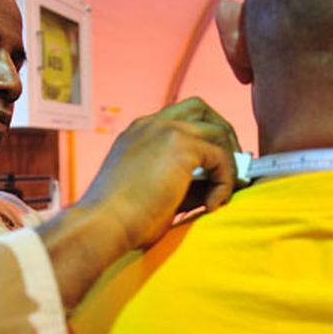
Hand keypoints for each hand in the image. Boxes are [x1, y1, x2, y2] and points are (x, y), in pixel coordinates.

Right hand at [77, 97, 239, 249]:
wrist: (102, 225)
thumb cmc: (121, 219)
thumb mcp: (154, 190)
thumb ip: (184, 181)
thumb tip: (217, 185)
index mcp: (139, 133)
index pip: (179, 119)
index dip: (201, 139)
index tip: (212, 167)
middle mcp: (151, 124)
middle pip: (201, 109)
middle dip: (223, 134)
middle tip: (230, 167)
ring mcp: (166, 130)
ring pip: (216, 129)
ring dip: (229, 159)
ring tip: (225, 189)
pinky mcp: (181, 146)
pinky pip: (221, 157)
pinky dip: (225, 180)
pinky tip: (212, 204)